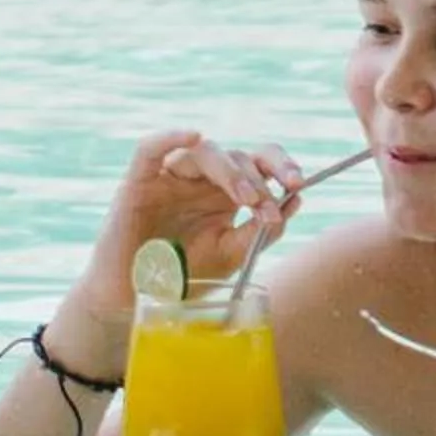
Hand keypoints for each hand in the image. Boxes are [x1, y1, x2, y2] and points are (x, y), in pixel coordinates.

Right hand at [69, 130, 304, 320]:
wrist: (138, 300)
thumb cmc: (183, 277)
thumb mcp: (231, 256)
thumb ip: (260, 232)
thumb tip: (295, 201)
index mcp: (225, 193)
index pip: (258, 163)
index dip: (280, 166)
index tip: (298, 184)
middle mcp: (201, 180)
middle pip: (237, 155)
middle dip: (258, 179)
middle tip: (266, 208)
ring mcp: (169, 178)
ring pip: (203, 151)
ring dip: (230, 171)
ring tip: (245, 198)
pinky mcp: (138, 182)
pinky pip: (150, 149)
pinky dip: (170, 137)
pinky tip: (192, 135)